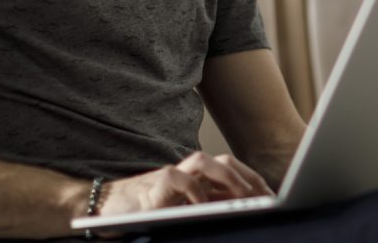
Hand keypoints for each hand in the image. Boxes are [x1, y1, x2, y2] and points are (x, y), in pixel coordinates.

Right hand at [96, 152, 273, 222]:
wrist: (104, 209)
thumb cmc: (145, 214)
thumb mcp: (183, 212)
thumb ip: (207, 208)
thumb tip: (241, 213)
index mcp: (198, 181)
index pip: (233, 173)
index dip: (254, 182)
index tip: (273, 198)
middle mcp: (188, 174)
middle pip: (225, 162)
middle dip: (248, 178)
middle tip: (265, 198)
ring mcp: (172, 175)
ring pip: (205, 162)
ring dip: (228, 177)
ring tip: (243, 197)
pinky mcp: (155, 184)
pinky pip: (179, 179)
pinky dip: (194, 190)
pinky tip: (204, 205)